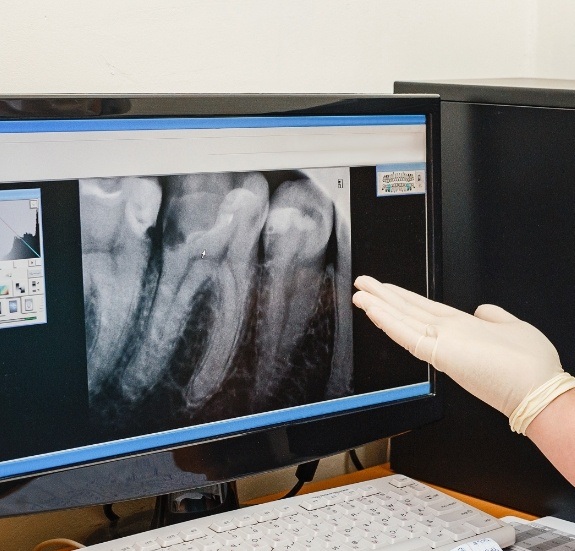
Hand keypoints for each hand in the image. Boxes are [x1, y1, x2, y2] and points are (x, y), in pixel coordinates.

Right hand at [352, 275, 563, 416]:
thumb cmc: (528, 366)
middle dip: (383, 297)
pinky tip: (373, 309)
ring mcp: (440, 343)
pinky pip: (407, 334)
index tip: (384, 289)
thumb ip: (493, 316)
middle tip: (361, 284)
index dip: (402, 298)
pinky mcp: (438, 352)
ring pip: (403, 320)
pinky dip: (388, 321)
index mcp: (460, 327)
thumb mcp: (513, 328)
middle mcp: (446, 334)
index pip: (423, 310)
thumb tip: (482, 308)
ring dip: (379, 305)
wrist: (538, 389)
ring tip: (359, 293)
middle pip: (407, 311)